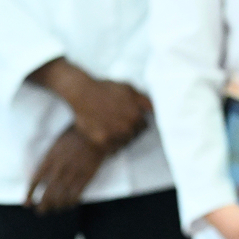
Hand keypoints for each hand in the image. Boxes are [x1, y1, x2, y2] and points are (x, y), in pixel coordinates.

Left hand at [25, 127, 105, 212]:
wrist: (95, 132)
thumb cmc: (74, 135)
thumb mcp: (56, 145)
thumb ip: (48, 160)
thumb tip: (42, 177)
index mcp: (49, 159)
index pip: (35, 181)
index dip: (30, 194)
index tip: (27, 203)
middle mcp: (59, 169)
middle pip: (47, 194)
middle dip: (43, 206)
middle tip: (41, 211)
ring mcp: (73, 173)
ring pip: (61, 197)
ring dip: (56, 206)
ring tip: (55, 210)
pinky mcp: (86, 177)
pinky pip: (75, 195)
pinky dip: (71, 202)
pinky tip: (70, 204)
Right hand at [29, 58, 151, 150]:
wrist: (83, 93)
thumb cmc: (107, 89)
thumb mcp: (130, 89)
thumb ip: (145, 100)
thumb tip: (155, 111)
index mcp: (136, 114)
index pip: (144, 126)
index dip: (138, 122)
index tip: (131, 120)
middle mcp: (127, 126)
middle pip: (135, 135)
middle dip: (130, 130)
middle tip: (119, 123)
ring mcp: (114, 135)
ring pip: (125, 143)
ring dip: (121, 138)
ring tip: (112, 128)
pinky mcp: (102, 141)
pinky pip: (113, 149)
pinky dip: (111, 145)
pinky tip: (106, 135)